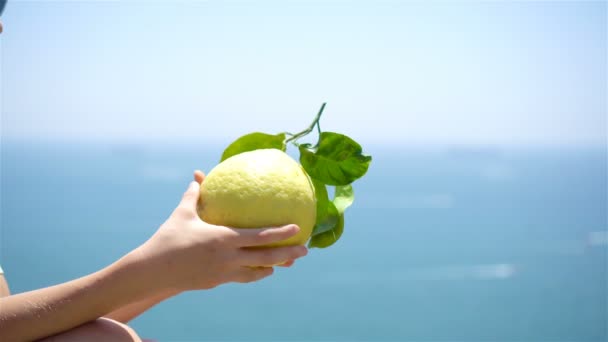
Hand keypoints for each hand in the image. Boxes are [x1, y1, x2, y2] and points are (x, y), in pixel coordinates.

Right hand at [133, 170, 307, 292]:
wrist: (153, 272)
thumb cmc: (167, 238)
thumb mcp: (182, 214)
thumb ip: (195, 194)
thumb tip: (199, 175)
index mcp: (223, 239)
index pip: (260, 237)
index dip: (281, 233)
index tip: (298, 228)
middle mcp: (228, 258)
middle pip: (267, 258)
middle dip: (289, 254)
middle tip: (306, 249)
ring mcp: (224, 273)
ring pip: (258, 272)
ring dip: (275, 266)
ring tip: (288, 262)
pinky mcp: (218, 282)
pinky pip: (243, 277)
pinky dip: (256, 273)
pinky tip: (262, 269)